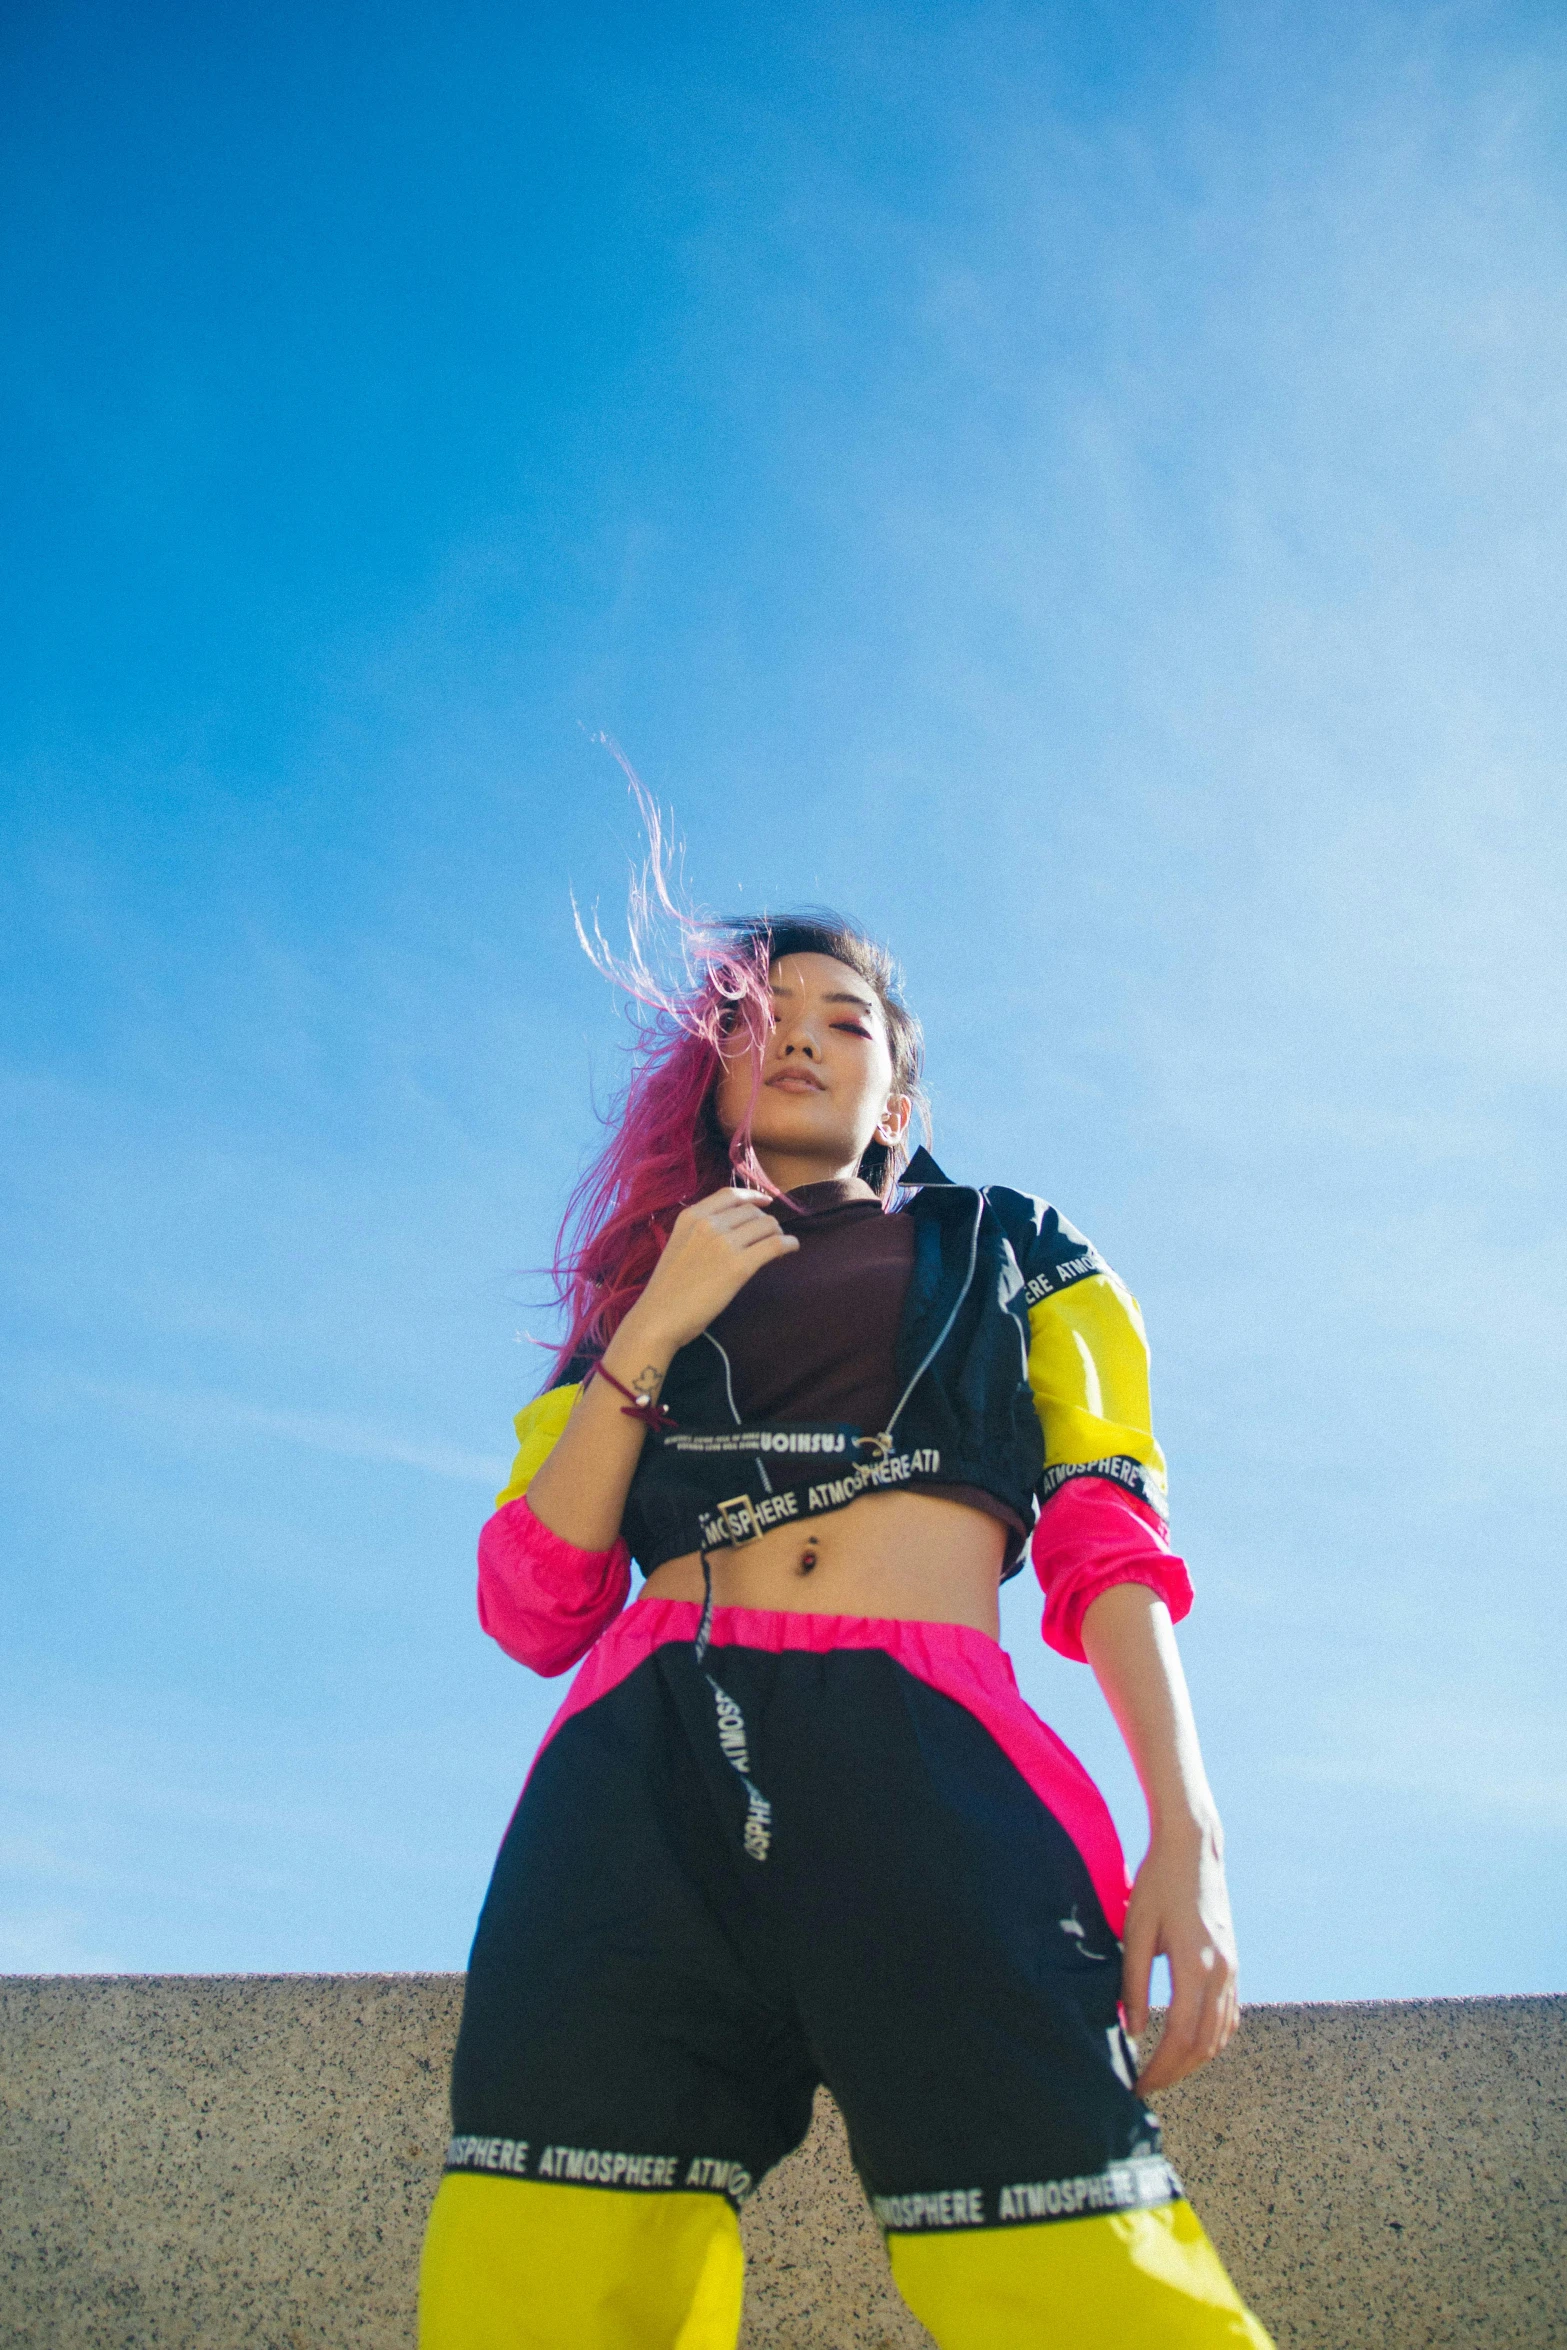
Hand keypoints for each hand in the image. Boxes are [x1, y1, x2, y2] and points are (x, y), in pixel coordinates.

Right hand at [622, 1188, 798, 1354]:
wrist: (659, 1317)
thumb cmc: (667, 1289)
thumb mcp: (678, 1245)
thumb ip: (700, 1231)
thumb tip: (732, 1227)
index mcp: (691, 1216)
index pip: (730, 1194)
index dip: (752, 1196)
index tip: (764, 1202)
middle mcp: (708, 1224)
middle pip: (751, 1211)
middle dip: (765, 1221)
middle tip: (770, 1235)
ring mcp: (723, 1243)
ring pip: (766, 1225)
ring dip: (777, 1232)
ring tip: (781, 1243)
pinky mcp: (738, 1266)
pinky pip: (774, 1245)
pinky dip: (788, 1244)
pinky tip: (792, 1248)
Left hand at [1121, 1819, 1238, 2091]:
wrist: (1193, 1849)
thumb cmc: (1157, 1884)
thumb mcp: (1136, 1930)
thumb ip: (1135, 1983)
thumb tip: (1134, 2032)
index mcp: (1195, 1965)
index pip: (1180, 2035)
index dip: (1160, 2067)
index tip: (1138, 2084)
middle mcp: (1222, 1972)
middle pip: (1204, 2044)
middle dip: (1175, 2072)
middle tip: (1147, 2087)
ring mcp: (1232, 1968)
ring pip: (1221, 2034)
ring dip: (1194, 2061)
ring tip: (1164, 2072)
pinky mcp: (1233, 1962)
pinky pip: (1229, 2015)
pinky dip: (1212, 2039)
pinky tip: (1191, 2046)